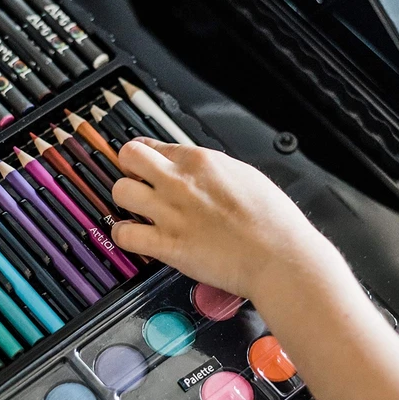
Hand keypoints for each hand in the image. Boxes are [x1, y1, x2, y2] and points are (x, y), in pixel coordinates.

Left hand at [111, 139, 339, 300]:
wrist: (278, 256)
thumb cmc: (272, 221)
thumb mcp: (245, 176)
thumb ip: (214, 171)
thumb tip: (201, 172)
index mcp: (200, 161)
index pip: (153, 144)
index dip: (144, 154)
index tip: (143, 162)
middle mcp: (179, 182)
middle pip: (128, 156)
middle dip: (127, 167)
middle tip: (134, 179)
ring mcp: (170, 213)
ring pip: (120, 192)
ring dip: (123, 201)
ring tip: (135, 210)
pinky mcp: (167, 245)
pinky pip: (124, 234)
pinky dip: (124, 235)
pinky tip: (135, 237)